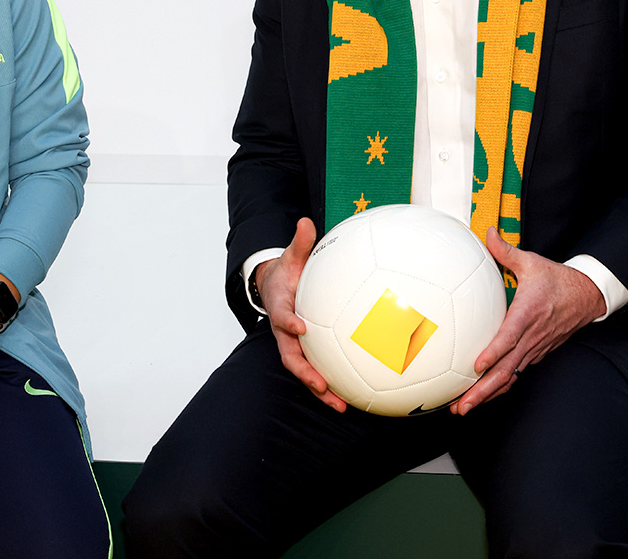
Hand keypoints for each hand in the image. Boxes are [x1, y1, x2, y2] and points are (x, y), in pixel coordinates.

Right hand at [258, 218, 345, 411]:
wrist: (274, 288)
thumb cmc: (286, 273)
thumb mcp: (291, 256)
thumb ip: (300, 243)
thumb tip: (305, 221)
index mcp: (281, 307)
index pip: (281, 316)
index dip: (288, 323)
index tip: (300, 327)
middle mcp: (285, 332)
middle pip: (291, 356)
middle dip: (305, 373)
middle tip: (321, 385)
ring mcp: (294, 345)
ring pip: (304, 371)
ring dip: (320, 390)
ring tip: (341, 406)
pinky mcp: (306, 352)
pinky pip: (318, 370)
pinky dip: (331, 386)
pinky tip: (353, 398)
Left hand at [450, 228, 605, 415]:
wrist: (587, 296)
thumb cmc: (557, 280)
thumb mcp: (532, 261)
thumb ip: (505, 251)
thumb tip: (487, 233)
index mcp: (528, 313)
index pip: (510, 336)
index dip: (494, 352)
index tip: (477, 366)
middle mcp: (531, 336)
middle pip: (506, 369)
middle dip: (482, 390)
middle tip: (460, 405)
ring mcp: (534, 348)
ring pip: (509, 377)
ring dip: (487, 395)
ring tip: (463, 407)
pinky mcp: (536, 353)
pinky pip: (516, 373)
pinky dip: (499, 387)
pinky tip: (482, 396)